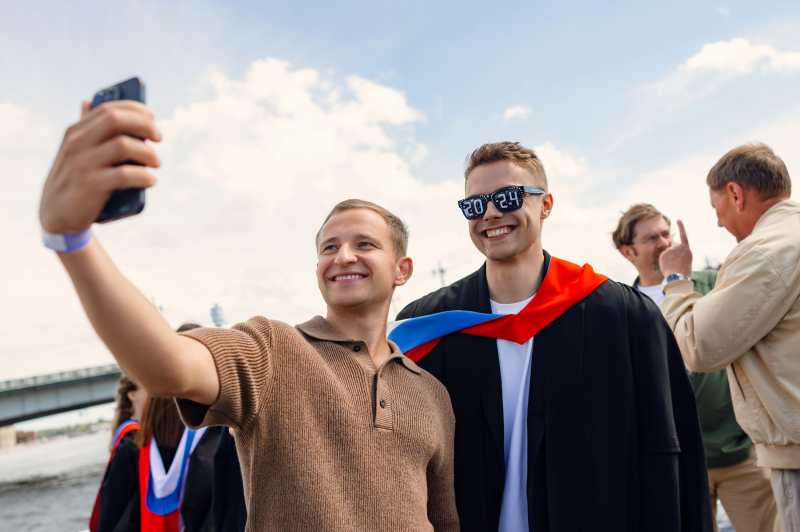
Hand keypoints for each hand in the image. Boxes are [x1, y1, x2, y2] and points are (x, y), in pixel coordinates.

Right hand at [39, 100, 161, 233]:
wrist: (56, 217)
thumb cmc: (72, 181)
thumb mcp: (73, 152)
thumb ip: (85, 129)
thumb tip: (89, 101)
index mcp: (75, 132)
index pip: (108, 109)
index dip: (134, 109)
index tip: (151, 117)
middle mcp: (76, 144)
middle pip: (116, 120)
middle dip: (144, 125)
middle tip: (157, 138)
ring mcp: (82, 164)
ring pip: (124, 145)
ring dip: (147, 153)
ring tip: (156, 163)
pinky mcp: (90, 185)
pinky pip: (124, 175)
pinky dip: (143, 177)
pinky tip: (150, 181)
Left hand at [659, 220, 692, 277]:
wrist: (678, 277)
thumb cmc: (682, 272)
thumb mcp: (686, 261)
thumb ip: (681, 253)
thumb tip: (673, 250)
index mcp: (687, 250)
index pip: (684, 236)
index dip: (681, 227)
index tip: (678, 220)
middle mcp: (680, 247)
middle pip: (672, 245)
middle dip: (671, 251)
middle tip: (673, 261)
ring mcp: (672, 249)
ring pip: (667, 251)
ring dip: (667, 256)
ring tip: (671, 265)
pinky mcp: (665, 253)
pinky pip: (662, 255)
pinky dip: (663, 260)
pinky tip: (667, 265)